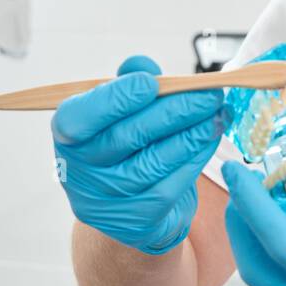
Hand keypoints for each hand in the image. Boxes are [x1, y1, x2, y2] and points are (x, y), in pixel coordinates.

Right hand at [53, 55, 224, 254]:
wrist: (129, 202)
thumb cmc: (125, 144)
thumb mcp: (120, 110)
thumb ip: (129, 84)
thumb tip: (141, 64)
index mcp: (67, 135)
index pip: (78, 118)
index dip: (114, 99)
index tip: (152, 83)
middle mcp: (78, 172)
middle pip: (127, 137)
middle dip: (175, 111)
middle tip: (209, 94)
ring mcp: (105, 201)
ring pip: (153, 163)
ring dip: (193, 134)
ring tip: (218, 114)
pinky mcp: (135, 221)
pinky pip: (171, 186)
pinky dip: (195, 158)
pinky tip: (209, 138)